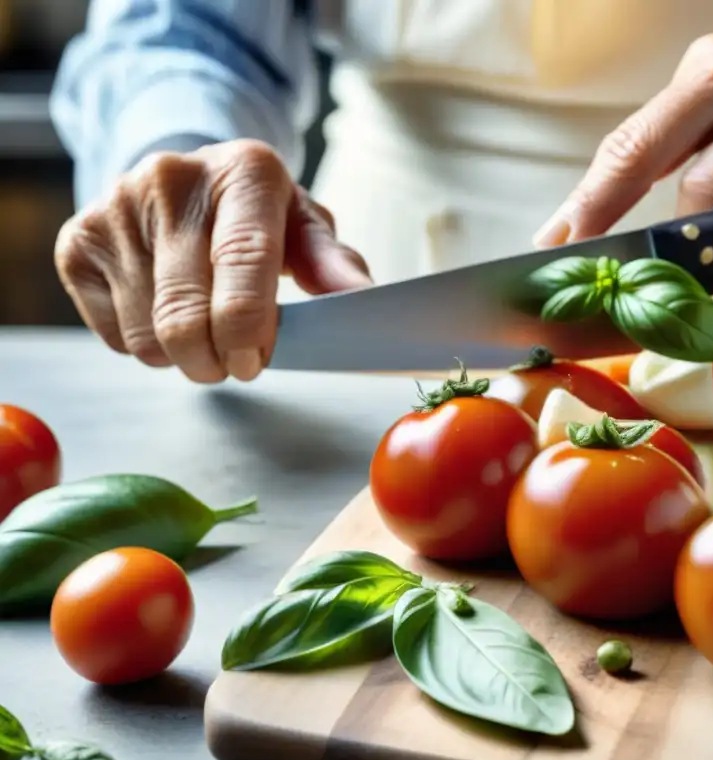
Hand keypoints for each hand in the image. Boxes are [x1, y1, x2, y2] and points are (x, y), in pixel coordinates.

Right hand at [54, 139, 371, 382]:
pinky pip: (112, 336)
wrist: (179, 180)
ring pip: (147, 335)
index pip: (243, 261)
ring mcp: (115, 209)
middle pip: (185, 313)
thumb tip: (363, 298)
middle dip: (216, 360)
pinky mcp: (77, 242)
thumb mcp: (302, 226)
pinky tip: (165, 314)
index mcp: (244, 171)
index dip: (250, 329)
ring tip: (205, 333)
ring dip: (183, 358)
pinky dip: (146, 345)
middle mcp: (171, 179)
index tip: (257, 363)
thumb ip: (334, 263)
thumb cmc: (253, 215)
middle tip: (236, 364)